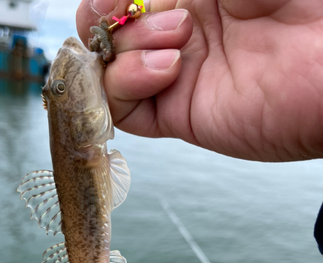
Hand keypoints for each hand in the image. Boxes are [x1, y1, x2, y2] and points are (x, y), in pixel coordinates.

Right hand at [77, 0, 322, 160]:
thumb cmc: (291, 0)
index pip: (118, 2)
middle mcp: (173, 38)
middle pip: (105, 37)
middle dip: (113, 22)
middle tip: (155, 14)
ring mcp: (173, 79)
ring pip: (108, 73)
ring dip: (128, 49)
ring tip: (179, 41)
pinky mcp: (179, 116)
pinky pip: (124, 111)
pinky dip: (126, 86)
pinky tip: (165, 70)